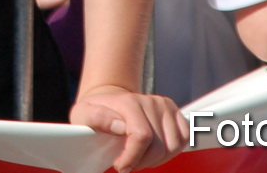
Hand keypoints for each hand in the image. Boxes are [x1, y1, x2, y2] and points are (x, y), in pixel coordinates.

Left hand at [70, 86, 186, 170]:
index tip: (120, 166)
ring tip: (140, 155)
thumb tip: (120, 126)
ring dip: (157, 159)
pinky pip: (184, 139)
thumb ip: (97, 118)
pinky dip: (171, 152)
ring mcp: (164, 105)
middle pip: (158, 146)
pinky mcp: (174, 112)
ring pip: (173, 146)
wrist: (109, 103)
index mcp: (128, 102)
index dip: (132, 158)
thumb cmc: (95, 112)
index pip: (142, 136)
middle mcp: (149, 101)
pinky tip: (154, 151)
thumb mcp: (83, 114)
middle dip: (142, 162)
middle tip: (128, 162)